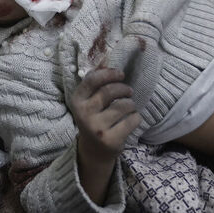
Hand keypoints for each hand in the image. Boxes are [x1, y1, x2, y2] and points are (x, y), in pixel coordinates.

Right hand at [71, 67, 140, 203]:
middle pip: (110, 91)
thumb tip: (106, 60)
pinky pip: (132, 120)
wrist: (94, 151)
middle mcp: (84, 115)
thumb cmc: (94, 119)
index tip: (121, 74)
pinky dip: (136, 117)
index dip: (109, 74)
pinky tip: (132, 119)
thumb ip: (96, 83)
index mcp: (77, 101)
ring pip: (123, 106)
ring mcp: (97, 128)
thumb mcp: (89, 102)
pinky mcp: (111, 140)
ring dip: (131, 104)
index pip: (92, 80)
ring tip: (129, 106)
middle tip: (128, 91)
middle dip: (123, 88)